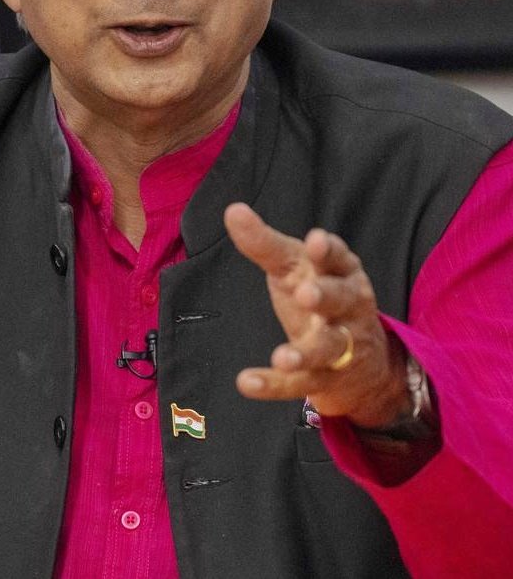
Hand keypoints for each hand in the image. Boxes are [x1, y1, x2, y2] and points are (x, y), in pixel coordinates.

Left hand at [223, 203, 408, 427]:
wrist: (360, 361)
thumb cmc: (317, 293)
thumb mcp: (293, 266)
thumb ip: (264, 242)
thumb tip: (233, 210)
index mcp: (341, 272)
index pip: (338, 257)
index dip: (328, 250)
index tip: (315, 241)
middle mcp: (347, 307)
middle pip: (341, 299)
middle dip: (325, 296)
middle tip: (306, 294)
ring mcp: (341, 345)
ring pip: (328, 347)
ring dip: (306, 352)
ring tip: (282, 356)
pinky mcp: (326, 378)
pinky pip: (301, 383)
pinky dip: (275, 385)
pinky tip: (247, 383)